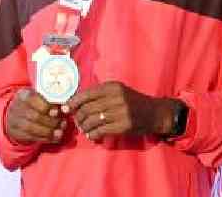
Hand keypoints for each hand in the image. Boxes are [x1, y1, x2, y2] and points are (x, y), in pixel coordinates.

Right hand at [5, 88, 65, 143]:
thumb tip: (65, 107)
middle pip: (34, 116)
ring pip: (31, 128)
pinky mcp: (15, 132)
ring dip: (49, 132)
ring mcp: (14, 121)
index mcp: (23, 95)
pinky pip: (30, 137)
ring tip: (60, 132)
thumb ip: (51, 100)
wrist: (16, 113)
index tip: (57, 112)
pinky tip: (54, 138)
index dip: (46, 106)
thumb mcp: (41, 96)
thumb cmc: (35, 103)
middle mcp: (16, 107)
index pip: (33, 99)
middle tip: (63, 123)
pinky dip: (44, 138)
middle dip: (51, 121)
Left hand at [62, 81, 179, 141]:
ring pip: (91, 121)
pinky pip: (100, 131)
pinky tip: (94, 136)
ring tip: (86, 130)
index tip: (66, 109)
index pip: (86, 94)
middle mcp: (116, 97)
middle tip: (79, 122)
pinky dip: (93, 135)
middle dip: (79, 118)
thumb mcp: (118, 92)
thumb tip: (74, 103)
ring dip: (85, 128)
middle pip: (87, 109)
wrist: (155, 113)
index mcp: (113, 87)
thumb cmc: (133, 101)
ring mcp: (120, 112)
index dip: (73, 102)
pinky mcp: (123, 125)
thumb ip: (99, 95)